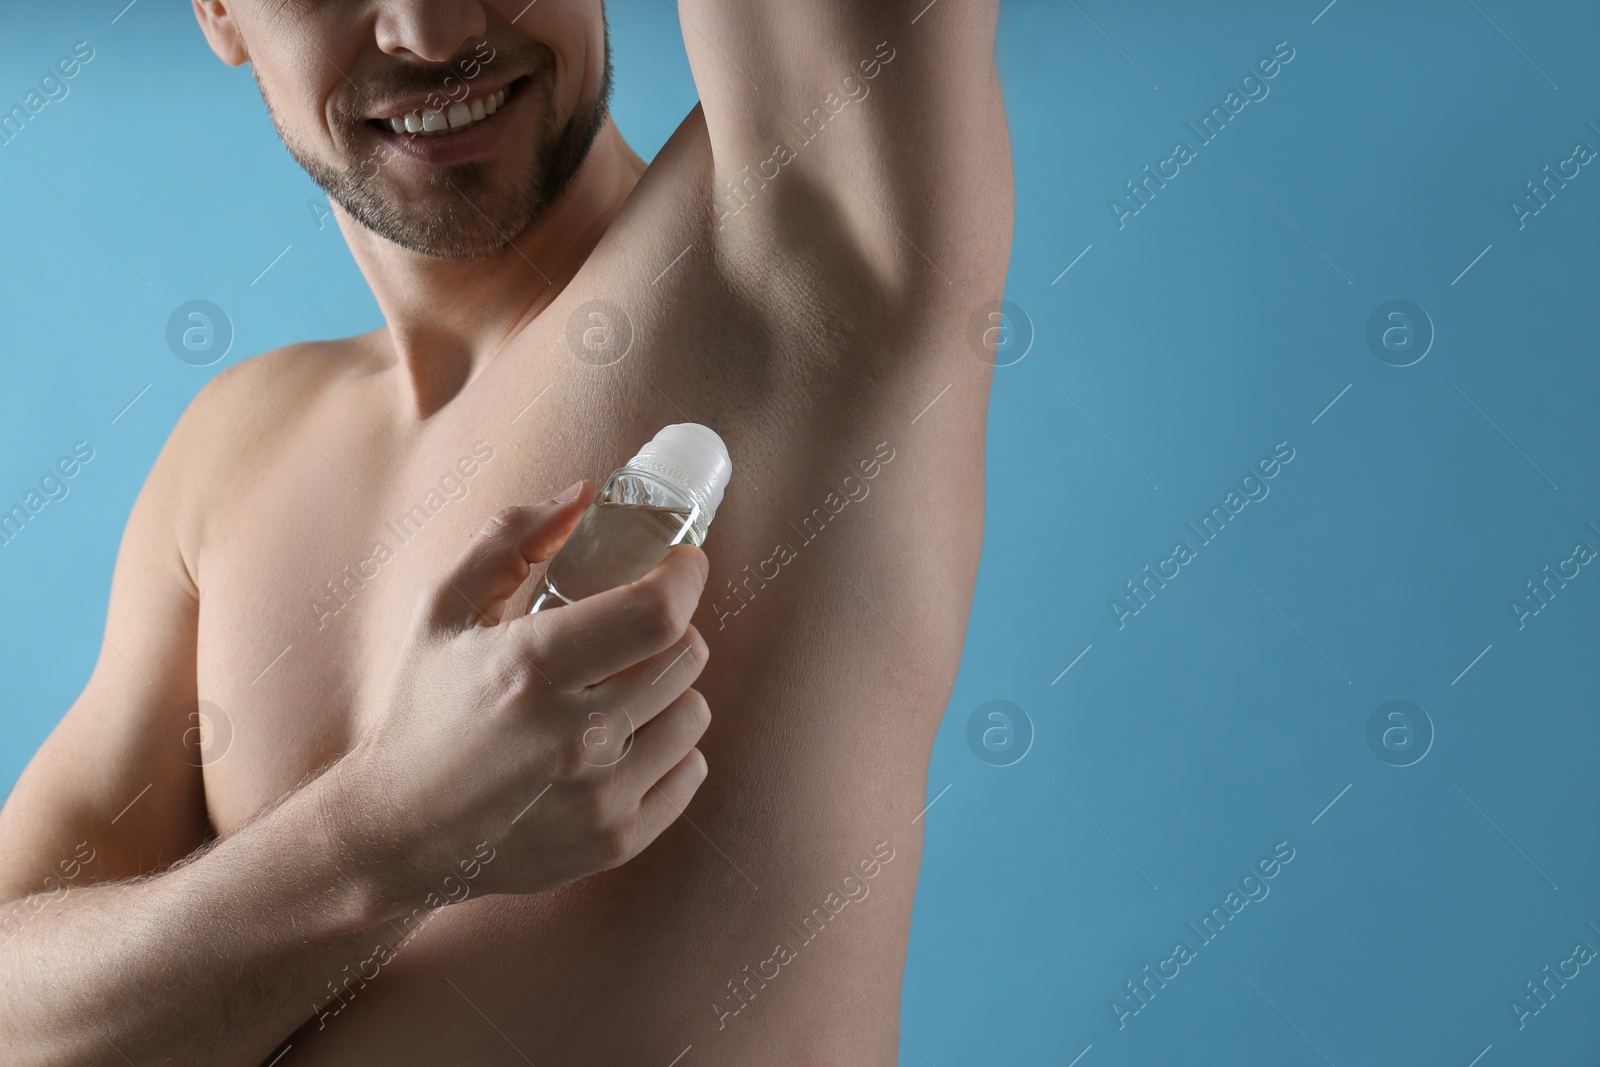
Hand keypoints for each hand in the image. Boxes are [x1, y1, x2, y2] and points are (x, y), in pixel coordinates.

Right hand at [330, 483, 712, 909]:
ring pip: (695, 711)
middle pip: (685, 656)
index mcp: (529, 667)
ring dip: (669, 691)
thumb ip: (510, 540)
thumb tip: (584, 495)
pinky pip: (692, 769)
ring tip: (620, 694)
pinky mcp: (616, 840)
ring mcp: (598, 795)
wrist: (396, 834)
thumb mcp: (445, 611)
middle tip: (634, 634)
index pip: (655, 612)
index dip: (684, 577)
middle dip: (670, 630)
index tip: (681, 562)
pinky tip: (621, 745)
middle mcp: (573, 736)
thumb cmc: (423, 710)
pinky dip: (667, 748)